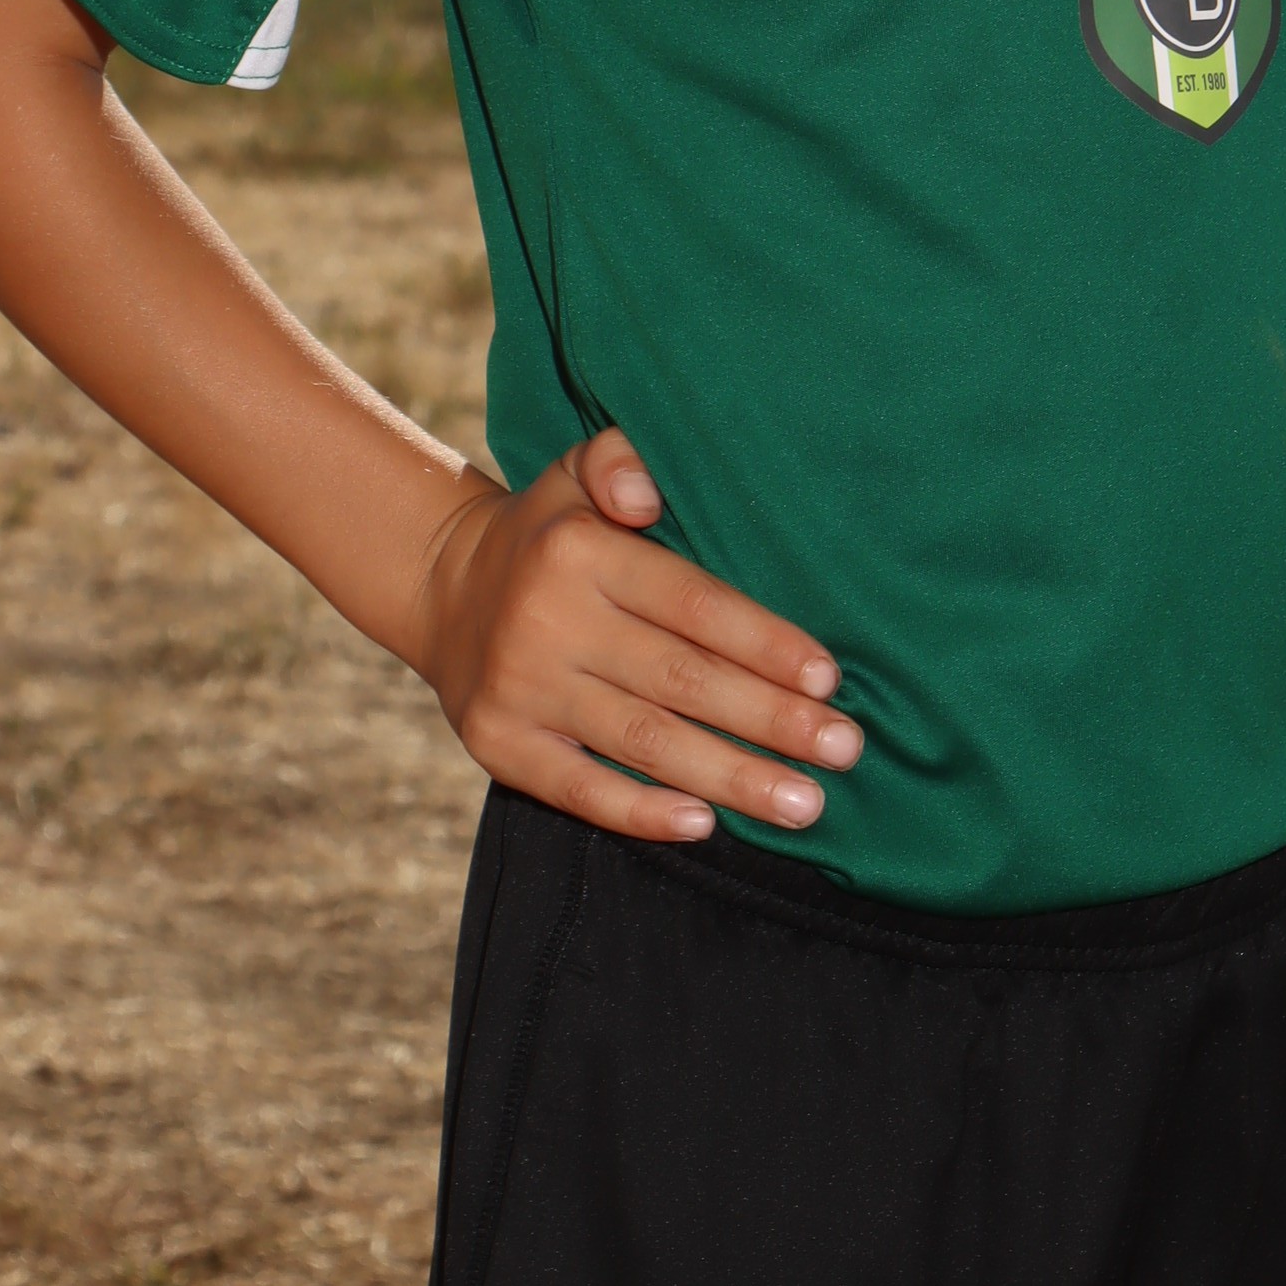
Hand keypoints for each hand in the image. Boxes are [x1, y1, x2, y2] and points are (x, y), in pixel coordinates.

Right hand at [415, 426, 861, 842]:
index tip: (829, 679)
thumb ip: (620, 459)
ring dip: (731, 777)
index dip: (765, 643)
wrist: (440, 586)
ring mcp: (520, 689)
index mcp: (579, 552)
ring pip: (643, 742)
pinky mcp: (497, 743)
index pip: (692, 604)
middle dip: (771, 720)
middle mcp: (547, 621)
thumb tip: (647, 495)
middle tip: (845, 748)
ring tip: (805, 803)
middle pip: (680, 680)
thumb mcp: (576, 470)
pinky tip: (704, 826)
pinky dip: (641, 813)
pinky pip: (577, 790)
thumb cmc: (549, 533)